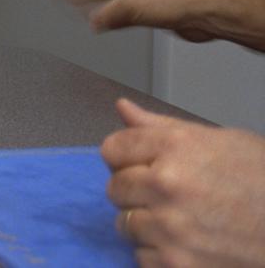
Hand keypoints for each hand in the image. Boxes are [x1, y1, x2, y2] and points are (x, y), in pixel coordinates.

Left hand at [102, 98, 264, 266]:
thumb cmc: (263, 180)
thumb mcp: (221, 141)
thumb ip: (163, 127)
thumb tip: (123, 109)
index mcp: (175, 147)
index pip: (112, 149)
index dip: (126, 157)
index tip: (142, 164)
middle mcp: (166, 185)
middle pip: (115, 188)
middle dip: (135, 190)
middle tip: (167, 194)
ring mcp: (170, 227)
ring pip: (125, 224)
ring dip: (146, 223)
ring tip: (181, 219)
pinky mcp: (176, 264)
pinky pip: (141, 256)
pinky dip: (159, 253)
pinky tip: (187, 243)